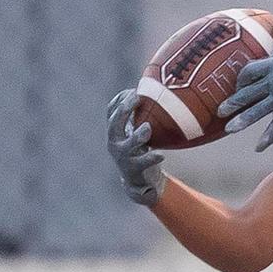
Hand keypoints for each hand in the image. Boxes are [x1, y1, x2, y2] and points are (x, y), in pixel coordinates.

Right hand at [106, 89, 164, 205]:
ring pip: (127, 145)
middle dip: (124, 110)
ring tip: (147, 127)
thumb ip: (143, 117)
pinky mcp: (133, 170)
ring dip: (137, 135)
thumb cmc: (141, 151)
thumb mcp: (139, 133)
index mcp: (115, 131)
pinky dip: (151, 158)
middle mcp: (115, 143)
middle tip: (137, 98)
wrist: (140, 181)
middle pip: (114, 124)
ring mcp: (123, 157)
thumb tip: (160, 92)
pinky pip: (142, 163)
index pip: (111, 111)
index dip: (120, 99)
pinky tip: (161, 155)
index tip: (134, 90)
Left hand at [217, 23, 272, 152]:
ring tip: (229, 129)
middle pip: (247, 92)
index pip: (248, 71)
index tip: (237, 84)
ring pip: (257, 110)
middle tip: (219, 110)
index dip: (240, 79)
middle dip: (232, 102)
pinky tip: (258, 147)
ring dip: (242, 120)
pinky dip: (267, 138)